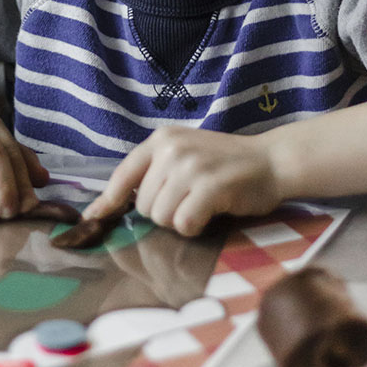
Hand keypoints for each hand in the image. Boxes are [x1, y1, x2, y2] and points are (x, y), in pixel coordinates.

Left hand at [81, 126, 283, 236]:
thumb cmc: (226, 164)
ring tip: (203, 205)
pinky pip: (184, 224)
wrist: (273, 160)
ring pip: (161, 217)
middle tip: (191, 201)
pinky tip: (211, 214)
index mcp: (161, 140)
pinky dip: (195, 227)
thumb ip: (154, 172)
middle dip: (162, 213)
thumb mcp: (185, 155)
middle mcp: (172, 149)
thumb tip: (108, 205)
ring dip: (180, 221)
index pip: (123, 175)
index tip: (93, 218)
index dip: (106, 201)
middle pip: (142, 206)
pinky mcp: (209, 187)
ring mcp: (190, 167)